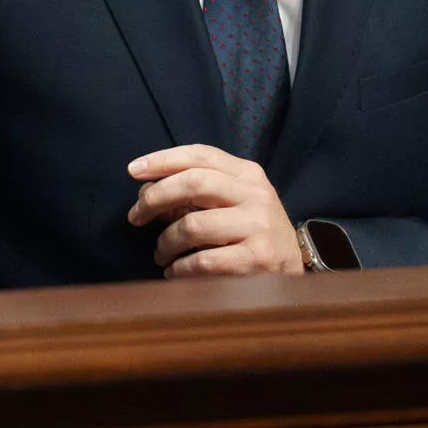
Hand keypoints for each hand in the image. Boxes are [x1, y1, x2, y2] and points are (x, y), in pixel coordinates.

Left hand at [127, 144, 301, 277]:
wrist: (294, 270)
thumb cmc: (253, 232)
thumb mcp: (234, 202)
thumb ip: (197, 193)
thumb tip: (146, 192)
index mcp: (248, 173)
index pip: (200, 155)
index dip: (162, 159)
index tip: (133, 170)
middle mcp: (255, 195)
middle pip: (193, 183)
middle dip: (155, 198)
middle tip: (135, 216)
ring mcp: (258, 226)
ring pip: (191, 225)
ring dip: (165, 242)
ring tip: (161, 253)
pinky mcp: (256, 259)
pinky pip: (202, 261)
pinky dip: (179, 268)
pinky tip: (175, 272)